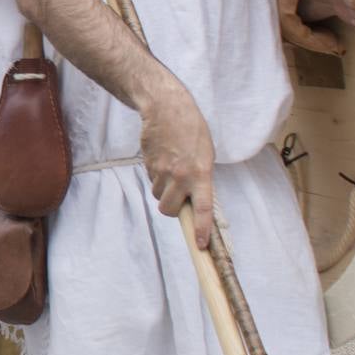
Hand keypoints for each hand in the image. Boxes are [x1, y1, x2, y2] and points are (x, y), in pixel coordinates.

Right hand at [138, 75, 216, 245]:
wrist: (166, 108)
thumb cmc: (192, 130)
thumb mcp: (206, 155)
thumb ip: (201, 178)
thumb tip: (194, 198)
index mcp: (201, 174)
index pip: (202, 208)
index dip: (200, 229)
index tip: (199, 245)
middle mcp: (180, 176)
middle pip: (169, 209)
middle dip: (172, 208)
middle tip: (177, 198)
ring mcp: (162, 171)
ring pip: (158, 195)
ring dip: (163, 189)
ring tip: (171, 169)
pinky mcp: (148, 164)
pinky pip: (152, 179)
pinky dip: (156, 175)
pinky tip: (163, 158)